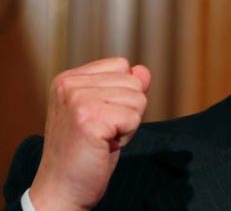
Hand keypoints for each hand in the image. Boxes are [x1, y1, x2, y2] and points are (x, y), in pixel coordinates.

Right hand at [28, 57, 150, 210]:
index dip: (122, 94)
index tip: (101, 117)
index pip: (121, 65)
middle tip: (103, 131)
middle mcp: (70, 85)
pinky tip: (104, 145)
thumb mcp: (105, 112)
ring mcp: (78, 100)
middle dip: (127, 110)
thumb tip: (143, 70)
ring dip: (127, 124)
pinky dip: (127, 135)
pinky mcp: (90, 118)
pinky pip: (134, 118)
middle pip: (133, 82)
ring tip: (103, 138)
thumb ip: (123, 88)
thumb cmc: (84, 152)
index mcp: (69, 79)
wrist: (62, 189)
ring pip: (138, 99)